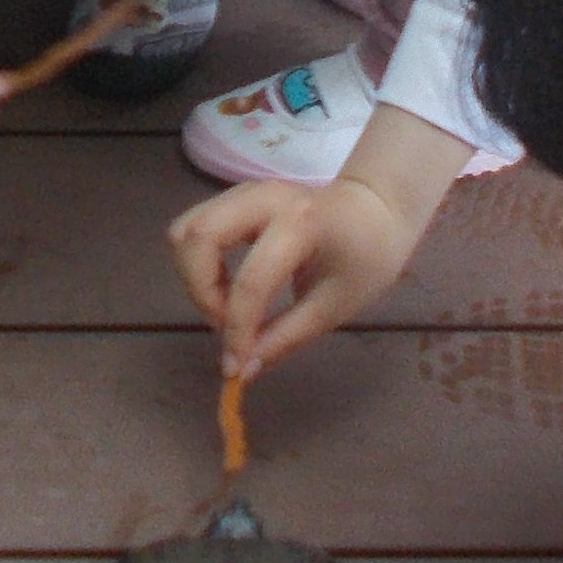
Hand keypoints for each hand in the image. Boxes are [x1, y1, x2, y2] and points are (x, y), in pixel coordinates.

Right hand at [170, 175, 415, 375]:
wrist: (376, 212)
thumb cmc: (366, 258)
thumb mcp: (333, 307)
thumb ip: (284, 338)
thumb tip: (242, 370)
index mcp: (301, 223)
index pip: (252, 279)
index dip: (237, 328)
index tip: (236, 365)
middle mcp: (264, 198)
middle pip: (196, 236)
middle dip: (200, 291)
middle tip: (226, 325)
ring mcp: (245, 192)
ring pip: (186, 229)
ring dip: (195, 277)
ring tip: (226, 306)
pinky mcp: (235, 198)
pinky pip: (196, 228)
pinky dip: (198, 263)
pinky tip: (227, 286)